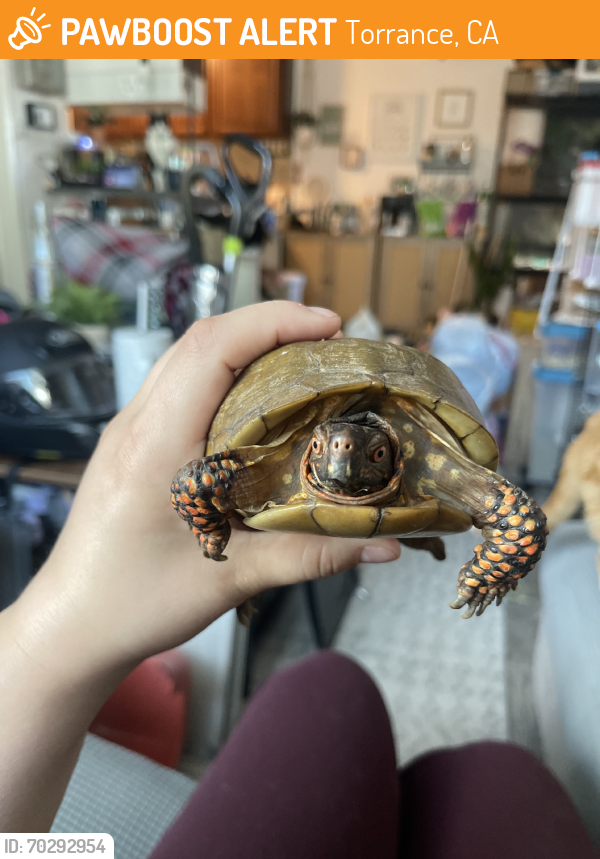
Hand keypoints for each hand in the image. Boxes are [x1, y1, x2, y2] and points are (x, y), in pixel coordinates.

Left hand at [11, 302, 399, 680]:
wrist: (73, 624)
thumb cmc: (135, 603)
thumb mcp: (229, 579)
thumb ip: (308, 556)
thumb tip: (384, 547)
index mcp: (155, 444)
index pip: (211, 349)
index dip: (273, 324)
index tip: (330, 327)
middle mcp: (137, 423)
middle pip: (203, 340)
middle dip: (271, 328)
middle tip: (330, 347)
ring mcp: (131, 429)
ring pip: (189, 357)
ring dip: (248, 347)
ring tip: (304, 364)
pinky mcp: (134, 442)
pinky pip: (181, 384)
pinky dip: (227, 374)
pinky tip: (260, 401)